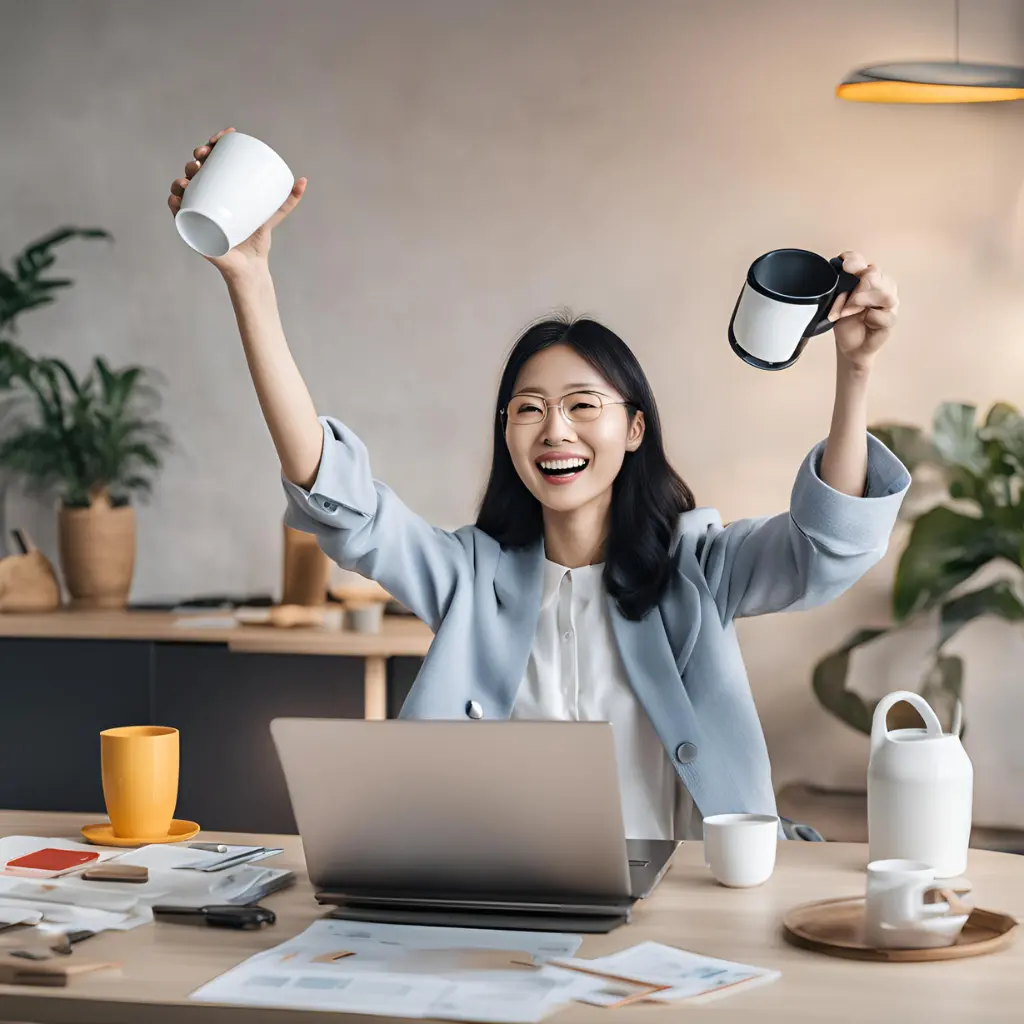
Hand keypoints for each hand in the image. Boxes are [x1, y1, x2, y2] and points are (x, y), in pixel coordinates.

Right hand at [166, 127, 306, 276]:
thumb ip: (289, 201)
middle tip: (204, 157)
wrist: (251, 268)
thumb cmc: (258, 241)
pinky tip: (176, 198)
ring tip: (190, 178)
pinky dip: (174, 205)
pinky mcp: (194, 231)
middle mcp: (204, 200)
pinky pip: (179, 216)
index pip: (211, 163)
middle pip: (195, 173)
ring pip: (183, 191)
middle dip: (196, 159)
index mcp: (219, 191)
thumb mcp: (273, 216)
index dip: (212, 145)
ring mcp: (197, 214)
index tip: (221, 137)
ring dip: (181, 178)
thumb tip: (303, 180)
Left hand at [828, 250, 897, 371]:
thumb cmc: (845, 320)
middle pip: (873, 274)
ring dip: (862, 302)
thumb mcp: (837, 303)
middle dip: (855, 288)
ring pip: (884, 293)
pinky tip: (865, 321)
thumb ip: (840, 288)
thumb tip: (839, 275)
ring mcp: (889, 301)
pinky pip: (885, 314)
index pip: (860, 260)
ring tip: (848, 312)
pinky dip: (872, 317)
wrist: (850, 346)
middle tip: (842, 304)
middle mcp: (881, 284)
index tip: (843, 265)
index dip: (852, 260)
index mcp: (866, 276)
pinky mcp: (891, 319)